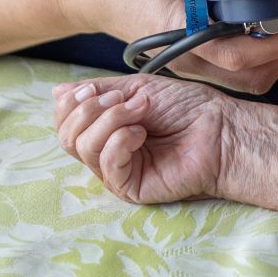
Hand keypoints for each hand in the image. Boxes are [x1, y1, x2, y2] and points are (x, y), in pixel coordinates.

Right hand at [53, 73, 232, 203]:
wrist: (220, 128)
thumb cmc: (188, 108)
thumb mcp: (137, 88)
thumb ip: (99, 92)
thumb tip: (57, 91)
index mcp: (105, 128)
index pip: (64, 122)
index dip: (70, 103)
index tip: (94, 88)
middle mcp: (106, 152)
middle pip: (66, 136)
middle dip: (90, 109)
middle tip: (124, 98)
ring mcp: (117, 172)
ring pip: (83, 147)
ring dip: (110, 119)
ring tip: (141, 111)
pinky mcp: (129, 188)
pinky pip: (105, 163)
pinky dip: (119, 140)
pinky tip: (141, 133)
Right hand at [77, 0, 277, 93]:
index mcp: (177, 31)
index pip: (235, 52)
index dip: (275, 41)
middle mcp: (183, 59)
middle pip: (247, 78)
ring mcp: (185, 66)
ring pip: (242, 82)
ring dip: (272, 60)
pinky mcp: (187, 64)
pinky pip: (230, 74)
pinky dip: (255, 60)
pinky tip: (261, 32)